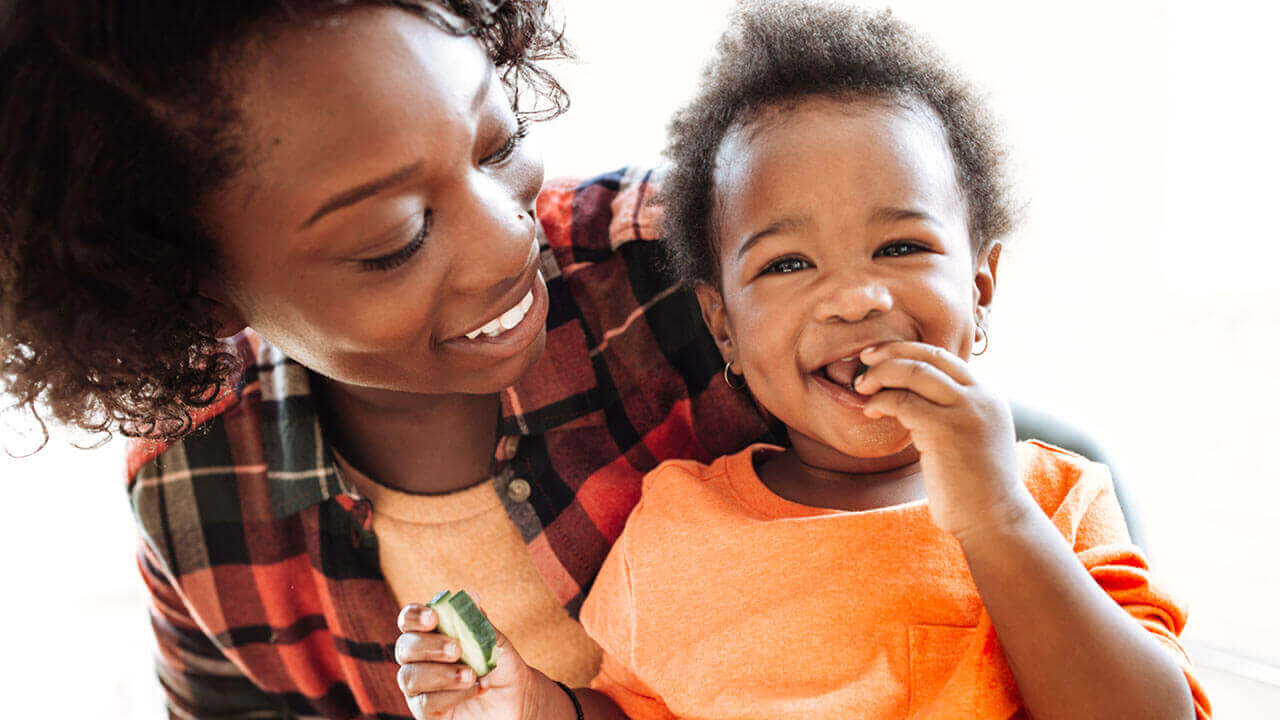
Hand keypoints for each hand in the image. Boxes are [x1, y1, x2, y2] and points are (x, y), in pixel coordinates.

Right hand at [396, 600, 543, 719]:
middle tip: (456, 648)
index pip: (409, 621)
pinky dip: (452, 695)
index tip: (433, 617)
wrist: (519, 700)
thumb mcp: (494, 642)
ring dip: (441, 674)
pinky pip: (425, 704)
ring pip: (410, 677)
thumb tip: (470, 597)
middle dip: (428, 646)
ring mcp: (420, 689)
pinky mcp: (427, 714)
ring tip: (471, 674)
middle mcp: (419, 661)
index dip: (415, 616)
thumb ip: (478, 622)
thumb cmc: (502, 666)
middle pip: (404, 648)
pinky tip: (478, 688)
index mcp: (431, 636)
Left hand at [855, 341, 1034, 539]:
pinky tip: (871, 411)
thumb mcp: (971, 437)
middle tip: (864, 359)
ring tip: (861, 387)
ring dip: (880, 374)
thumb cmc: (975, 487)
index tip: (880, 357)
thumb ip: (951, 413)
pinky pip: (903, 401)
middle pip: (928, 355)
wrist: (995, 520)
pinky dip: (881, 401)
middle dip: (891, 352)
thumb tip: (913, 399)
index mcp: (987, 395)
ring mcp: (965, 411)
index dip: (908, 351)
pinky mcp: (945, 430)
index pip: (943, 356)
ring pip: (914, 371)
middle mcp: (980, 396)